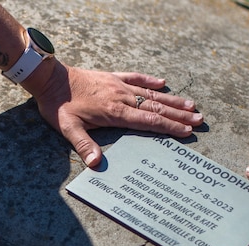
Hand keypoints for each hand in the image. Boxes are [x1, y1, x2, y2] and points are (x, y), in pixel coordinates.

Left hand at [29, 62, 203, 166]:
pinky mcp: (112, 77)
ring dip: (172, 100)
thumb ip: (83, 145)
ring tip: (191, 105)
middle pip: (156, 108)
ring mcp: (118, 85)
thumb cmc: (58, 106)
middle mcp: (121, 97)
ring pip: (150, 94)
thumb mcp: (67, 128)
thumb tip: (95, 164)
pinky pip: (135, 78)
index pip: (148, 121)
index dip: (169, 127)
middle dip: (179, 115)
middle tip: (200, 120)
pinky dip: (150, 81)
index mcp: (115, 112)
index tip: (186, 132)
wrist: (49, 78)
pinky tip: (163, 83)